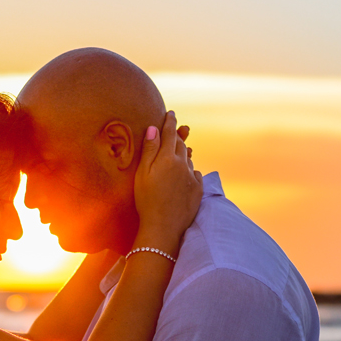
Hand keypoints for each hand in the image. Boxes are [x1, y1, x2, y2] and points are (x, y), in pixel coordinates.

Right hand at [133, 111, 202, 253]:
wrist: (163, 227)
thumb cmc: (146, 201)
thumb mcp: (142, 174)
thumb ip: (149, 150)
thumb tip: (154, 129)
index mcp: (167, 158)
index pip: (169, 134)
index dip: (170, 122)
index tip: (171, 113)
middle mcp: (182, 164)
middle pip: (180, 144)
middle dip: (178, 135)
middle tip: (177, 128)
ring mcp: (191, 177)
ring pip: (188, 158)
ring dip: (184, 152)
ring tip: (181, 149)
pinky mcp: (198, 189)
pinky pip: (194, 173)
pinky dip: (190, 169)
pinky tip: (186, 173)